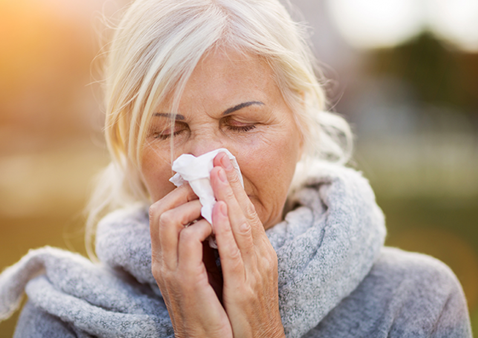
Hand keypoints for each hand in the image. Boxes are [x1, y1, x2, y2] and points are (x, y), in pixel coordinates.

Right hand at [149, 184, 232, 337]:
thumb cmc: (213, 306)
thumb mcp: (202, 270)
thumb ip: (201, 245)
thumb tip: (212, 215)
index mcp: (164, 258)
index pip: (159, 213)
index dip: (180, 192)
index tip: (204, 181)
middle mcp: (161, 261)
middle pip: (158, 210)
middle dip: (185, 191)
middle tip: (209, 185)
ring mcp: (170, 271)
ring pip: (168, 219)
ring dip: (194, 204)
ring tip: (215, 202)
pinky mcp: (186, 281)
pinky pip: (188, 241)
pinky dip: (205, 225)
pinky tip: (221, 222)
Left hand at [209, 153, 285, 337]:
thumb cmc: (249, 312)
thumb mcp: (246, 275)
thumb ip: (236, 250)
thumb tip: (221, 225)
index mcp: (261, 253)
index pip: (247, 213)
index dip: (235, 187)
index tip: (224, 162)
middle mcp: (261, 258)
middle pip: (246, 213)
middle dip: (232, 183)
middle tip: (220, 154)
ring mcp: (255, 272)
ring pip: (241, 227)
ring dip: (228, 197)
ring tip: (216, 172)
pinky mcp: (245, 289)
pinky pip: (233, 255)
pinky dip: (225, 231)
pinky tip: (216, 211)